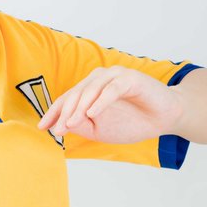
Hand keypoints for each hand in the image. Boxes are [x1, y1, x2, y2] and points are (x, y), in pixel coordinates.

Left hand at [37, 66, 184, 143]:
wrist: (164, 119)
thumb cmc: (133, 122)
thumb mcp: (102, 130)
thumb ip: (82, 125)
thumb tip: (62, 124)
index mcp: (90, 89)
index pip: (68, 99)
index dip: (54, 112)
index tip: (42, 128)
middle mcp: (99, 79)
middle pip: (76, 94)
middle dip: (64, 113)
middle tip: (57, 130)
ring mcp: (115, 76)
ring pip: (91, 89)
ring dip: (79, 108)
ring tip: (71, 124)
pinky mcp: (131, 78)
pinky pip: (112, 89)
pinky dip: (101, 101)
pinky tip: (92, 114)